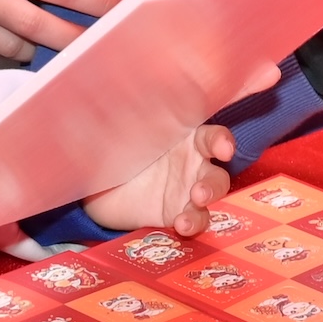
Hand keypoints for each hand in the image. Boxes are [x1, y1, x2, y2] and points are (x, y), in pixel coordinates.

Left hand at [85, 122, 239, 235]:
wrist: (98, 185)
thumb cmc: (117, 147)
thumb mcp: (123, 129)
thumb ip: (133, 117)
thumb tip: (126, 96)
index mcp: (185, 138)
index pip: (212, 137)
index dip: (222, 141)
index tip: (223, 150)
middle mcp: (193, 165)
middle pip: (218, 174)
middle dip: (215, 184)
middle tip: (199, 192)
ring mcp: (187, 192)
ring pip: (211, 200)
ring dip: (207, 203)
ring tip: (193, 205)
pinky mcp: (177, 214)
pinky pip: (194, 220)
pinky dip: (192, 223)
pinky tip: (180, 225)